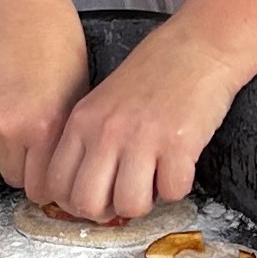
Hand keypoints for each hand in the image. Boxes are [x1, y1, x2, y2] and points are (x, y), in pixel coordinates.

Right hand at [0, 0, 88, 193]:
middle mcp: (6, 128)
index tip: (47, 174)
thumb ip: (64, 142)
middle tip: (31, 140)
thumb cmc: (56, 47)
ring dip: (0, 148)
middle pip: (11, 177)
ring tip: (13, 117)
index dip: (45, 183)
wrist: (18, 10)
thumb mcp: (77, 98)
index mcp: (43, 129)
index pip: (39, 189)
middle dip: (23, 165)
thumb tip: (61, 176)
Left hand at [30, 20, 243, 224]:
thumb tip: (86, 190)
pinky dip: (178, 186)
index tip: (96, 198)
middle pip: (87, 204)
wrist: (199, 46)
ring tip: (155, 179)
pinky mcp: (179, 144)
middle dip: (108, 211)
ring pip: (130, 206)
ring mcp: (142, 139)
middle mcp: (106, 133)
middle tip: (126, 195)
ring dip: (146, 202)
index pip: (56, 185)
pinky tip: (180, 163)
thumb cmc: (154, 75)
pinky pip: (172, 192)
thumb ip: (89, 141)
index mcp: (81, 123)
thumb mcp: (104, 102)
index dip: (76, 203)